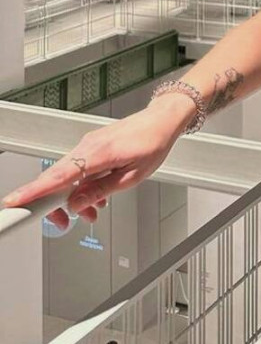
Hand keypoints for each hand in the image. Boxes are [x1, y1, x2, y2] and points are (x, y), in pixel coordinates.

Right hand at [0, 103, 184, 231]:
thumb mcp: (132, 176)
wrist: (162, 120)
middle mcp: (88, 146)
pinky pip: (76, 169)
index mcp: (98, 153)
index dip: (34, 191)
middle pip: (56, 179)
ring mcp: (87, 144)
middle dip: (54, 205)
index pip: (59, 175)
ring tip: (90, 214)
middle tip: (65, 223)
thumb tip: (77, 204)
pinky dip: (79, 186)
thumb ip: (101, 190)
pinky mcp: (91, 146)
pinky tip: (94, 198)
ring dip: (72, 197)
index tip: (15, 202)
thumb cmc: (153, 143)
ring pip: (66, 176)